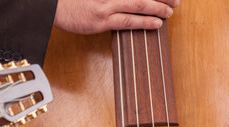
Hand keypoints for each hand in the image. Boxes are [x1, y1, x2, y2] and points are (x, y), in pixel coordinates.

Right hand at [54, 0, 179, 33]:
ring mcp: (107, 3)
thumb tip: (130, 2)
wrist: (52, 4)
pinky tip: (156, 23)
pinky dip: (145, 21)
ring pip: (139, 3)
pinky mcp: (102, 19)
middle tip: (176, 1)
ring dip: (158, 7)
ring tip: (170, 12)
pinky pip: (128, 20)